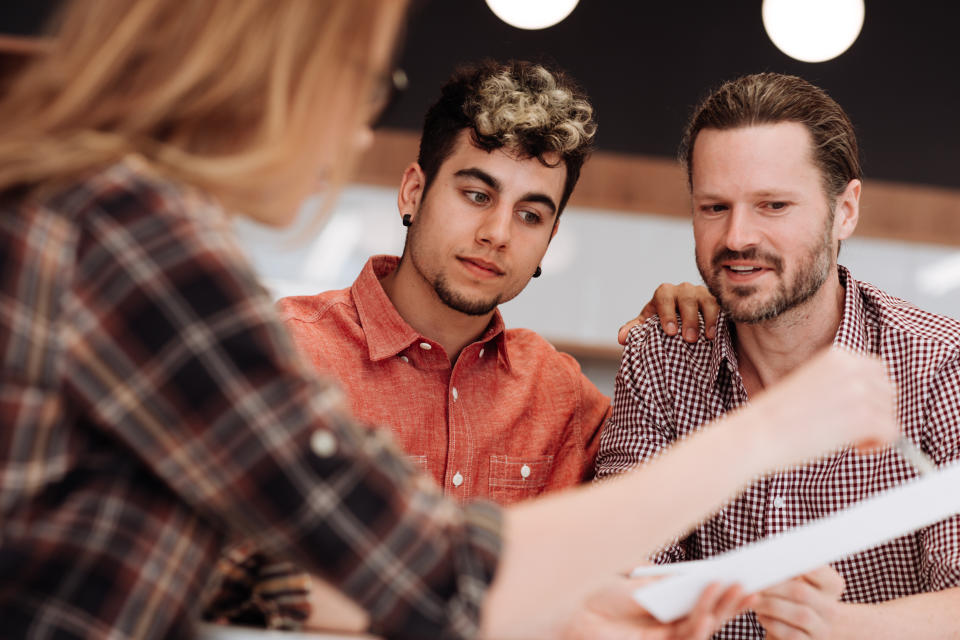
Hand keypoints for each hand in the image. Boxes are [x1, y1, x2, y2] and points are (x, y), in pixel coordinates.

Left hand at [559, 577, 752, 639]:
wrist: (569, 607)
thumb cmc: (597, 591)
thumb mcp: (639, 578)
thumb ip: (669, 578)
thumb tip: (701, 572)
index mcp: (667, 606)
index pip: (705, 599)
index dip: (726, 591)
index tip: (748, 574)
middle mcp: (669, 624)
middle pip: (710, 615)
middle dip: (733, 601)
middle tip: (755, 584)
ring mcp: (663, 637)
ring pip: (703, 627)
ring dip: (721, 608)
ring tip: (736, 587)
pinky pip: (686, 634)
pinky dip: (699, 617)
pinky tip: (706, 602)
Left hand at [618, 282, 719, 344]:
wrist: (684, 316)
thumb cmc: (664, 319)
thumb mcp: (649, 323)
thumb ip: (635, 329)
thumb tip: (622, 338)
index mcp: (664, 293)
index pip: (664, 297)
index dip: (667, 313)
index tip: (669, 332)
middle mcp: (683, 290)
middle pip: (686, 298)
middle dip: (688, 319)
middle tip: (688, 339)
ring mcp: (701, 293)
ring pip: (705, 300)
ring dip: (706, 319)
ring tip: (705, 337)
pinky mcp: (715, 300)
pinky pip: (719, 306)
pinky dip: (717, 319)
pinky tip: (714, 334)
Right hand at [751, 349, 898, 459]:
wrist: (758, 433)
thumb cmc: (775, 419)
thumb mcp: (809, 386)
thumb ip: (838, 386)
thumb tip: (865, 402)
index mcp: (836, 356)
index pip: (875, 371)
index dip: (870, 395)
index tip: (852, 413)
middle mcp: (851, 368)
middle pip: (888, 390)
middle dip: (877, 413)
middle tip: (853, 431)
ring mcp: (860, 391)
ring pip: (891, 413)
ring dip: (876, 431)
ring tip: (850, 441)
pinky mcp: (865, 417)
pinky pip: (893, 433)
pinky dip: (879, 445)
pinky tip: (856, 448)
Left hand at [753, 566, 844, 638]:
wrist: (812, 629)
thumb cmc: (797, 599)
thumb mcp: (800, 583)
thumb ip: (787, 571)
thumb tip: (764, 561)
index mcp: (831, 586)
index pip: (820, 571)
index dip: (797, 565)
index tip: (773, 562)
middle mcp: (832, 609)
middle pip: (802, 592)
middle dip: (773, 587)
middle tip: (752, 583)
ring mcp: (823, 629)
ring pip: (800, 615)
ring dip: (771, 605)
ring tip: (753, 600)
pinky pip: (792, 635)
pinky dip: (772, 623)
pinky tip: (761, 616)